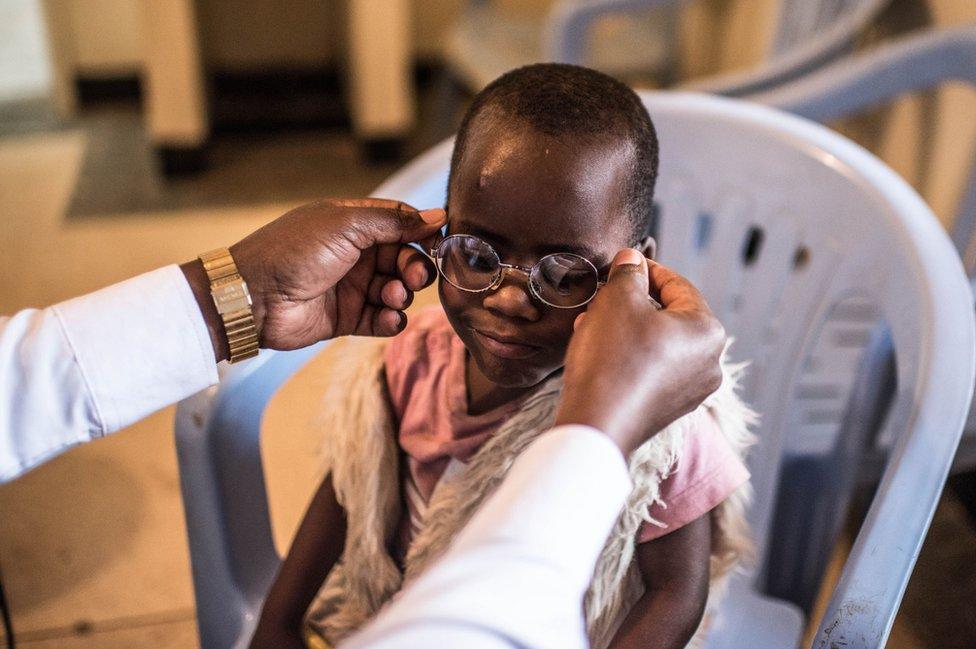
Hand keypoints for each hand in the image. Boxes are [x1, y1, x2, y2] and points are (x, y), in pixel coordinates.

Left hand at [182, 198, 445, 360]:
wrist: (253, 297)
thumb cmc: (294, 251)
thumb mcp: (346, 225)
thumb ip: (394, 221)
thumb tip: (438, 216)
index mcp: (354, 223)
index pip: (401, 222)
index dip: (423, 231)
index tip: (442, 243)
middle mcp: (356, 253)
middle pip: (405, 257)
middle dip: (415, 267)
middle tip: (413, 277)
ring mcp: (353, 286)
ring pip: (397, 290)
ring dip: (402, 294)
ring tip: (391, 297)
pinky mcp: (348, 317)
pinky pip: (383, 319)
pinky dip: (392, 320)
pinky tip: (388, 319)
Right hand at [555, 249, 725, 455]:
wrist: (597, 424)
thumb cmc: (613, 358)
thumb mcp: (618, 300)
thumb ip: (629, 273)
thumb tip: (632, 259)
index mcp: (708, 331)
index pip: (679, 286)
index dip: (648, 270)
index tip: (623, 264)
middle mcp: (710, 363)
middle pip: (669, 316)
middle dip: (633, 303)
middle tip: (604, 296)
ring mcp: (691, 391)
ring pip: (658, 344)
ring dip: (626, 329)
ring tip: (593, 323)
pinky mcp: (668, 410)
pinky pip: (651, 371)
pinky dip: (629, 356)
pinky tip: (599, 351)